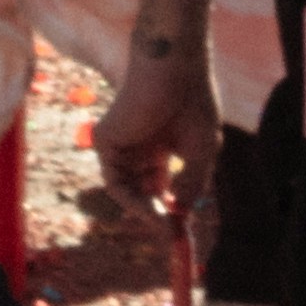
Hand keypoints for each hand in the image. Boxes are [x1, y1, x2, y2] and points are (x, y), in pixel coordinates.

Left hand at [105, 25, 221, 275]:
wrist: (174, 70)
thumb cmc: (192, 102)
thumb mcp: (200, 152)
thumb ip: (190, 183)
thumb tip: (181, 213)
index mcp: (159, 144)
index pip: (159, 183)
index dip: (171, 207)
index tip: (181, 230)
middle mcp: (138, 145)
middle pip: (142, 190)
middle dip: (157, 215)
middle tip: (172, 234)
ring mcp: (121, 143)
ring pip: (129, 191)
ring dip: (146, 212)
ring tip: (166, 223)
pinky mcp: (104, 141)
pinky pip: (115, 183)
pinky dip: (132, 201)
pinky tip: (153, 208)